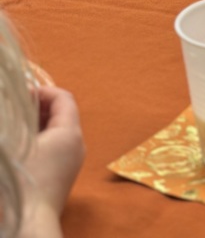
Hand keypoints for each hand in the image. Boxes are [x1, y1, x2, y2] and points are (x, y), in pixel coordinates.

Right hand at [19, 86, 84, 237]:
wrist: (31, 222)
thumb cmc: (23, 179)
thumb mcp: (17, 143)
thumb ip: (19, 119)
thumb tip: (17, 103)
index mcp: (70, 131)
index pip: (63, 97)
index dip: (42, 91)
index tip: (21, 95)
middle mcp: (78, 143)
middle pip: (64, 112)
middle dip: (40, 106)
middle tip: (17, 108)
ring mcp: (74, 160)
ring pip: (60, 130)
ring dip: (40, 123)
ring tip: (18, 126)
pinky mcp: (66, 174)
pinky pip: (58, 146)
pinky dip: (43, 139)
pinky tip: (24, 145)